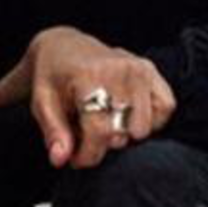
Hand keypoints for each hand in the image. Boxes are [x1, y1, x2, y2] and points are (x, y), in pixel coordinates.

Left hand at [31, 29, 175, 169]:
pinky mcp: (150, 69)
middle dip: (102, 145)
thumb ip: (53, 132)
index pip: (100, 131)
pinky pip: (166, 107)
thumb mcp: (42, 103)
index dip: (88, 155)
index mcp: (90, 76)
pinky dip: (151, 119)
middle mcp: (119, 70)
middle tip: (86, 136)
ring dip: (125, 134)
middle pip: (123, 132)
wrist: (63, 47)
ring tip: (105, 124)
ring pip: (145, 126)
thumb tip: (60, 159)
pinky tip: (128, 116)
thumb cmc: (51, 77)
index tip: (75, 159)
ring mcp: (139, 68)